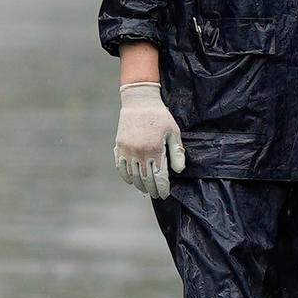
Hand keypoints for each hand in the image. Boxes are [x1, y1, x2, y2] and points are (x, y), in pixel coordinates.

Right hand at [114, 82, 183, 198]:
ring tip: (146, 190)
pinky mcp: (119, 147)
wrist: (139, 102)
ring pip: (133, 176)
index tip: (165, 194)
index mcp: (155, 149)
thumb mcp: (173, 132)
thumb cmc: (160, 117)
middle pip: (146, 179)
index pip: (159, 177)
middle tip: (157, 195)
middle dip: (152, 190)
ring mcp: (128, 150)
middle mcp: (140, 152)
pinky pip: (121, 167)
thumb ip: (177, 152)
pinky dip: (126, 177)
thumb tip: (179, 171)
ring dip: (140, 186)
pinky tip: (132, 181)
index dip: (162, 188)